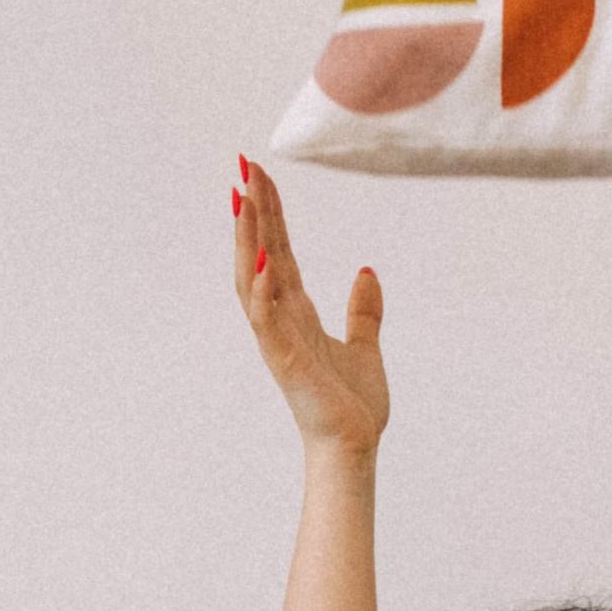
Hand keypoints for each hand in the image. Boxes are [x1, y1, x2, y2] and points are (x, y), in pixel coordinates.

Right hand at [234, 158, 388, 459]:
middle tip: (245, 164)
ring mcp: (278, 340)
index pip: (280, 251)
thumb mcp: (365, 346)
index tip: (262, 173)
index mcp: (297, 314)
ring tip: (245, 197)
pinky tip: (264, 259)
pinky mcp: (284, 362)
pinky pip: (266, 321)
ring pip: (253, 279)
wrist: (354, 446)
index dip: (271, 213)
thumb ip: (363, 310)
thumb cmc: (353, 406)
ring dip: (248, 239)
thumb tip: (367, 273)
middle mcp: (281, 320)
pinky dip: (261, 291)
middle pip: (260, 253)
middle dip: (253, 210)